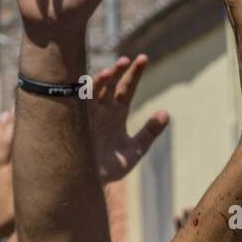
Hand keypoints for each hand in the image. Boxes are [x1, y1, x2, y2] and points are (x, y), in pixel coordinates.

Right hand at [90, 55, 167, 182]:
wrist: (89, 183)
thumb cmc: (111, 168)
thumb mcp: (135, 149)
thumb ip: (150, 132)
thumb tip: (165, 112)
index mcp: (117, 114)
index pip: (127, 88)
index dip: (134, 73)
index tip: (143, 58)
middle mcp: (102, 110)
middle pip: (111, 84)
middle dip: (118, 71)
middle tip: (127, 60)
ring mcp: (88, 114)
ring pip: (94, 90)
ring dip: (102, 79)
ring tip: (111, 71)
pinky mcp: (75, 121)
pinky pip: (78, 102)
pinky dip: (84, 92)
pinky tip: (91, 84)